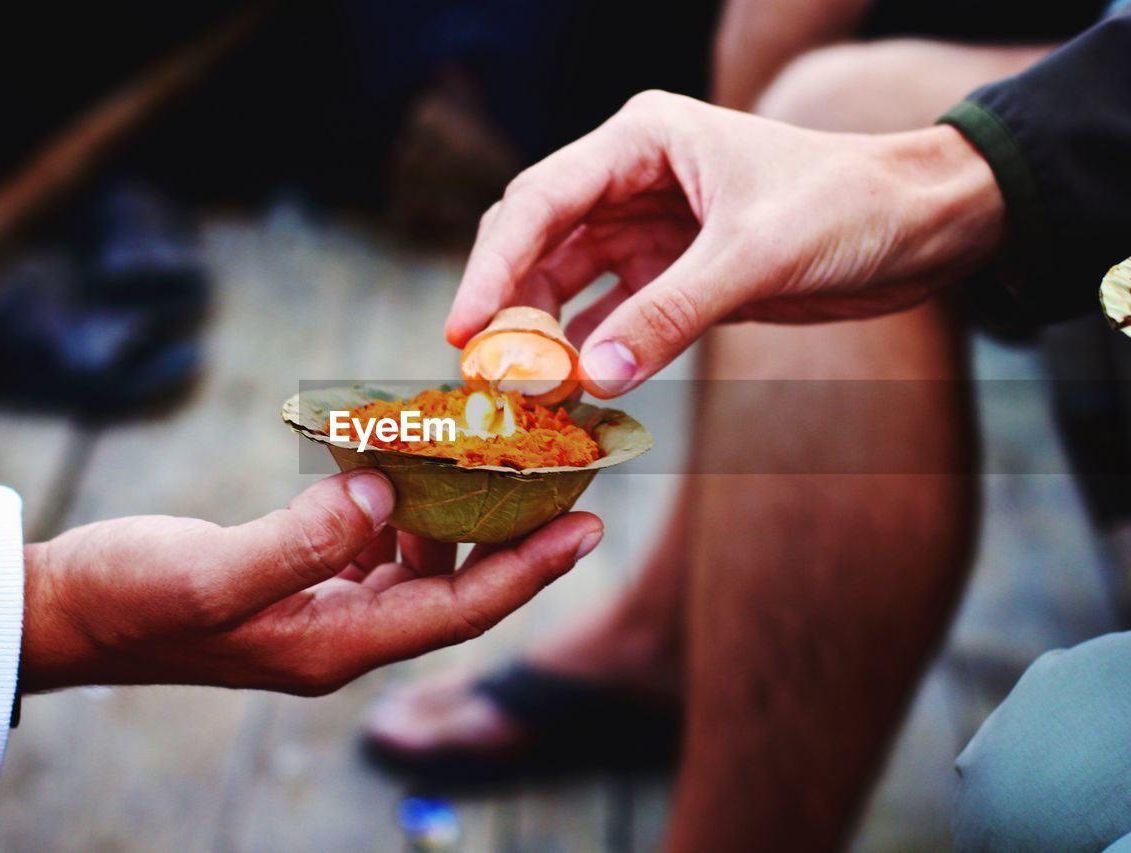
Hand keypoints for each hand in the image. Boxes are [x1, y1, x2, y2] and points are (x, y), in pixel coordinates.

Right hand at [21, 470, 602, 694]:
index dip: (528, 572)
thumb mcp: (211, 572)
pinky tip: (405, 469)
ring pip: (418, 566)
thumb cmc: (129, 597)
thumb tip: (379, 494)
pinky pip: (373, 549)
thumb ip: (299, 541)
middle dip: (513, 539)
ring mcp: (320, 612)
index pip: (458, 610)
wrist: (65, 611)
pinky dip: (399, 510)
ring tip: (499, 464)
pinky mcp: (298, 584)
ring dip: (457, 518)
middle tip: (566, 483)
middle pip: (454, 588)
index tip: (588, 529)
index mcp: (333, 645)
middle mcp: (340, 635)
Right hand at [447, 91, 1005, 396]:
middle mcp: (633, 178)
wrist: (926, 226)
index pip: (540, 201)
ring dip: (542, 338)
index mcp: (642, 140)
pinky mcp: (673, 274)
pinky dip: (588, 353)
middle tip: (485, 377)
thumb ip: (670, 316)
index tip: (462, 330)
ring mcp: (649, 228)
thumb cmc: (851, 207)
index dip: (493, 267)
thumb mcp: (757, 256)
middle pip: (537, 242)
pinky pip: (609, 316)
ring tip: (526, 397)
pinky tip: (572, 392)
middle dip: (507, 307)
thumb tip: (592, 379)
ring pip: (565, 284)